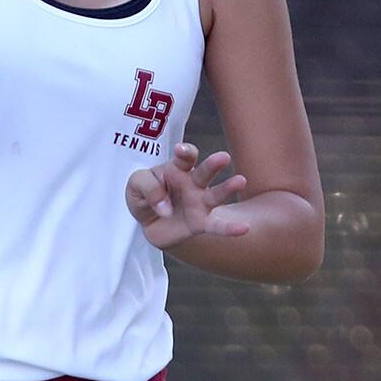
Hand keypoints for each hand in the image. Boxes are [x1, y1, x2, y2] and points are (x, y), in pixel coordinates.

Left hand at [125, 142, 249, 249]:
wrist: (151, 220)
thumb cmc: (146, 193)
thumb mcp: (136, 184)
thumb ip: (148, 188)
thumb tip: (164, 207)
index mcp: (177, 168)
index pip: (184, 157)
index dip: (184, 152)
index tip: (180, 151)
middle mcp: (193, 183)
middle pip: (205, 171)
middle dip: (213, 164)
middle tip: (223, 157)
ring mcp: (200, 203)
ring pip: (216, 195)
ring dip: (227, 188)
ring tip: (240, 181)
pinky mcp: (202, 223)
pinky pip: (217, 226)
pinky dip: (231, 228)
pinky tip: (244, 228)